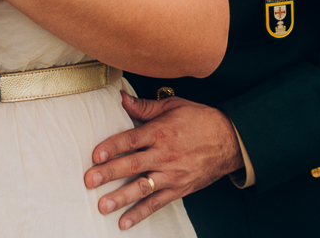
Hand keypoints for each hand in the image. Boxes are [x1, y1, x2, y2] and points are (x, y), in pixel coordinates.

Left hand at [85, 91, 242, 230]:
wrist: (229, 140)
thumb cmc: (200, 120)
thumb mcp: (173, 105)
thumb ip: (145, 106)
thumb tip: (121, 98)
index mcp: (161, 132)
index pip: (132, 140)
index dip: (113, 147)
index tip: (96, 155)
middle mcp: (165, 154)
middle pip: (133, 165)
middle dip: (109, 173)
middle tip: (90, 181)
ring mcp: (171, 174)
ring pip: (143, 188)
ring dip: (121, 198)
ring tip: (103, 205)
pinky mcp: (178, 189)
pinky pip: (157, 203)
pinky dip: (140, 213)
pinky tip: (124, 221)